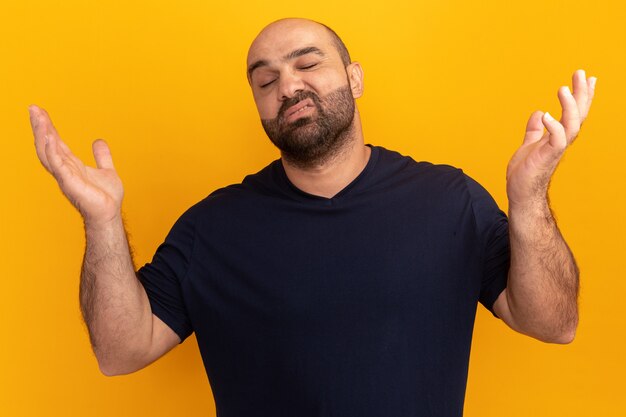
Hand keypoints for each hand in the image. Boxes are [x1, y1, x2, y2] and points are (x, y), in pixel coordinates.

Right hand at [29, 105, 123, 225]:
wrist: (109, 214)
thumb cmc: (105, 198)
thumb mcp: (107, 170)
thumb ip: (102, 156)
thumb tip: (98, 141)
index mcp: (71, 165)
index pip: (55, 142)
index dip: (48, 127)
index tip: (39, 111)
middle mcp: (65, 169)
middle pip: (47, 145)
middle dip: (40, 127)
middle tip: (33, 108)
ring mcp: (66, 176)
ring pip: (49, 153)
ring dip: (43, 135)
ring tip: (39, 118)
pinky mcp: (71, 183)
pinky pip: (58, 165)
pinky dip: (53, 152)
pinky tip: (50, 138)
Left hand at [506, 70, 595, 208]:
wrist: (520, 194)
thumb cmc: (526, 173)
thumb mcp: (529, 145)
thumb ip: (534, 130)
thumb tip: (539, 113)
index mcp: (558, 136)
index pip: (574, 112)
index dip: (581, 95)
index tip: (587, 77)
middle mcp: (561, 141)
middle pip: (578, 114)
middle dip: (582, 93)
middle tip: (581, 73)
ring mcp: (555, 149)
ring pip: (572, 125)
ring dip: (570, 106)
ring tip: (563, 89)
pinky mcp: (546, 157)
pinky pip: (556, 140)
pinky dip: (553, 127)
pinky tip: (546, 114)